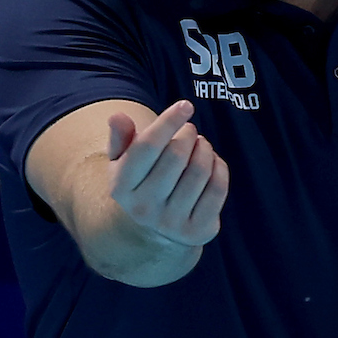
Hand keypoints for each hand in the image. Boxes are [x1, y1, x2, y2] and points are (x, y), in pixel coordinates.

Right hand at [103, 99, 229, 246]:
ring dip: (205, 148)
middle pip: (176, 155)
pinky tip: (212, 162)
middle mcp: (144, 208)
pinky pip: (218, 188)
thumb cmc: (141, 183)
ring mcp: (171, 223)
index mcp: (121, 187)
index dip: (169, 121)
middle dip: (188, 134)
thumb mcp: (124, 162)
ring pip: (199, 170)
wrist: (154, 232)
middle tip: (190, 130)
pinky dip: (219, 167)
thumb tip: (118, 116)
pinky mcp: (197, 231)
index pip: (147, 146)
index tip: (186, 105)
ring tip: (200, 144)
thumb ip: (121, 137)